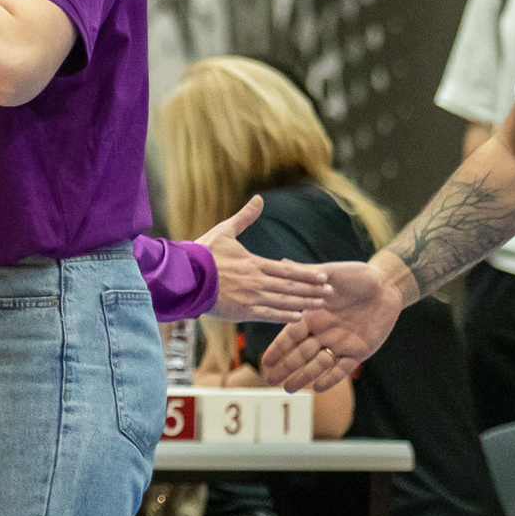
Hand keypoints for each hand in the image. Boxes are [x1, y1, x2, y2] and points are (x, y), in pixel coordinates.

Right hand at [200, 195, 330, 322]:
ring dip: (304, 303)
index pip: (288, 270)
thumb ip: (245, 217)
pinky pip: (268, 315)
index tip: (324, 277)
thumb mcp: (225, 231)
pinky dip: (284, 316)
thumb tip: (259, 199)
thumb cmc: (202, 253)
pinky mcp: (241, 311)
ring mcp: (250, 297)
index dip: (307, 275)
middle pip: (291, 287)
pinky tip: (297, 317)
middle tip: (330, 293)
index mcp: (254, 263)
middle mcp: (256, 281)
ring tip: (320, 305)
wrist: (184, 275)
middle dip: (312, 290)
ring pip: (284, 302)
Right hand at [261, 256, 404, 391]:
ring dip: (303, 376)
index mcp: (311, 315)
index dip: (277, 349)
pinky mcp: (359, 352)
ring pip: (317, 364)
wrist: (386, 286)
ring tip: (289, 389)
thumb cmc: (357, 276)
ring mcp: (339, 343)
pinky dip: (331, 378)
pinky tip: (318, 387)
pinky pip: (342, 368)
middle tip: (270, 381)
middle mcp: (322, 332)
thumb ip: (306, 274)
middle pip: (299, 354)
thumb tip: (281, 263)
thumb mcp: (330, 272)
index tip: (264, 361)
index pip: (289, 336)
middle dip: (285, 368)